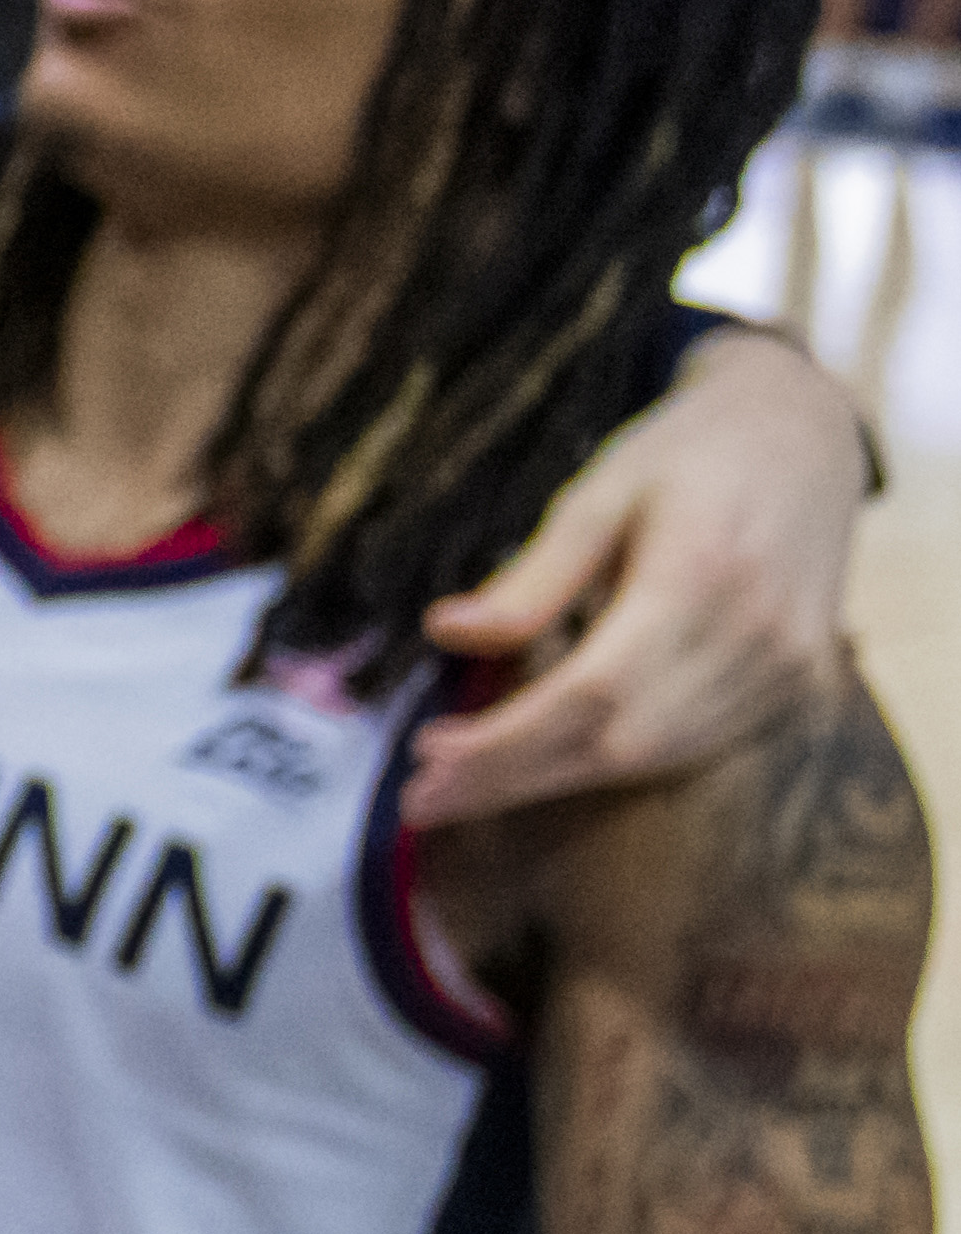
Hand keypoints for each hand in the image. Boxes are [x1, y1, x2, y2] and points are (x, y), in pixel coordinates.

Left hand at [403, 332, 876, 829]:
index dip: (506, 741)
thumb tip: (446, 633)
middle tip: (425, 798)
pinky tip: (552, 762)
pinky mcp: (802, 685)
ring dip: (560, 779)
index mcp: (703, 574)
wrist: (808, 434)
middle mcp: (758, 634)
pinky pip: (698, 747)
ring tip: (469, 785)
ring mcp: (791, 666)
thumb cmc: (689, 453)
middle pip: (620, 741)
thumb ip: (533, 576)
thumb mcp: (600, 491)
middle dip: (515, 777)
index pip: (590, 690)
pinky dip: (620, 763)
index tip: (426, 760)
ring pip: (658, 757)